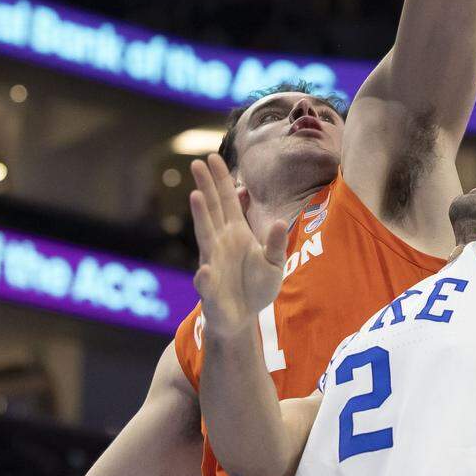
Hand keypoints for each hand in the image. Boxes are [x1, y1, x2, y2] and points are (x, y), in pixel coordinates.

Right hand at [190, 154, 287, 337]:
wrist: (242, 318)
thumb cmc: (256, 287)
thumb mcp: (274, 264)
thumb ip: (275, 243)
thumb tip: (279, 221)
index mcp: (237, 233)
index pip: (228, 201)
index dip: (221, 180)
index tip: (212, 157)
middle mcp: (220, 242)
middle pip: (212, 209)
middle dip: (206, 186)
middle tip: (197, 162)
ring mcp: (212, 262)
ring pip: (205, 235)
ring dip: (200, 216)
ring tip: (196, 196)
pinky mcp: (210, 289)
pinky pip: (206, 282)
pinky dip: (205, 277)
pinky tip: (205, 271)